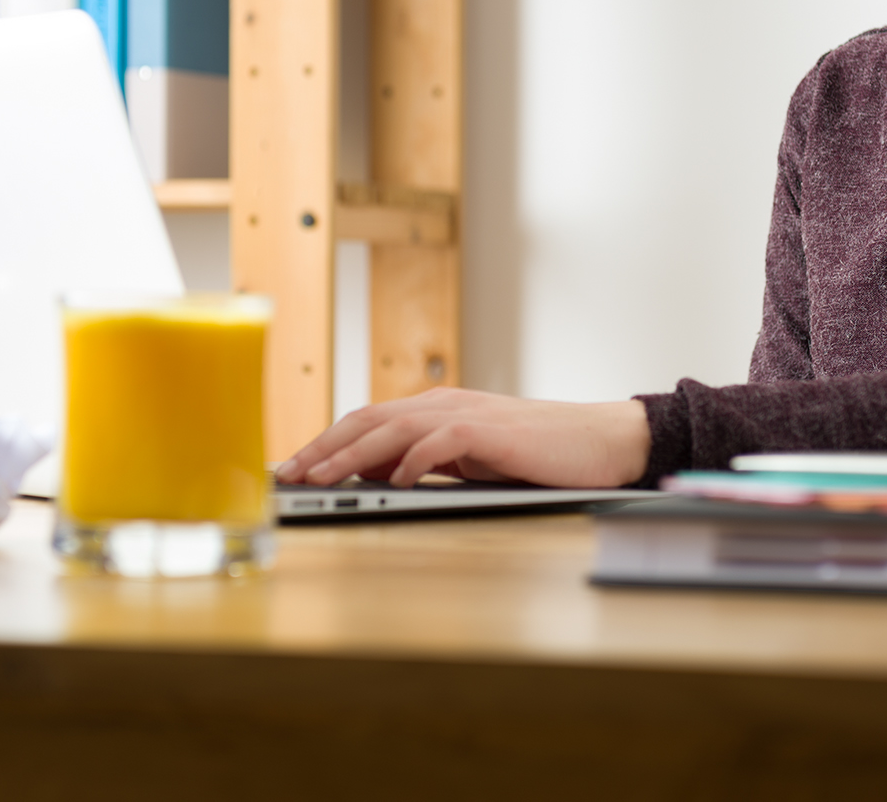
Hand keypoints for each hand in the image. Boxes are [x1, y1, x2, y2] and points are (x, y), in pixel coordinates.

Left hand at [274, 389, 652, 488]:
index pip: (365, 421)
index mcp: (434, 410)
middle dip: (323, 447)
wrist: (598, 442)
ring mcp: (467, 415)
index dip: (324, 443)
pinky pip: (442, 443)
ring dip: (352, 455)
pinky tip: (395, 481)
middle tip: (289, 474)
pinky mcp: (492, 432)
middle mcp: (443, 405)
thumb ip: (425, 461)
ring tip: (323, 478)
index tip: (292, 468)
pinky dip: (414, 460)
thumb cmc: (535, 455)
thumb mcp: (468, 459)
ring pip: (393, 429)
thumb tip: (376, 478)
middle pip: (367, 419)